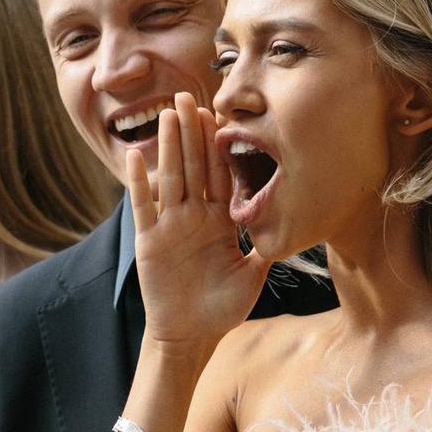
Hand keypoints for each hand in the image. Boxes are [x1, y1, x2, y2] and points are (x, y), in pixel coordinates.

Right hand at [129, 93, 269, 357]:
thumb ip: (266, 246)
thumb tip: (296, 224)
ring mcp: (170, 226)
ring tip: (167, 113)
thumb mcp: (254, 274)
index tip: (220, 113)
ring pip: (170, 177)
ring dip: (168, 145)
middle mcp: (193, 217)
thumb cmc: (222, 308)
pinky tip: (135, 155)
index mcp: (219, 220)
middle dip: (191, 132)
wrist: (192, 336)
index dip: (219, 145)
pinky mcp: (150, 241)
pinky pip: (144, 206)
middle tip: (189, 95)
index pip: (219, 174)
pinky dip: (139, 182)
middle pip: (193, 166)